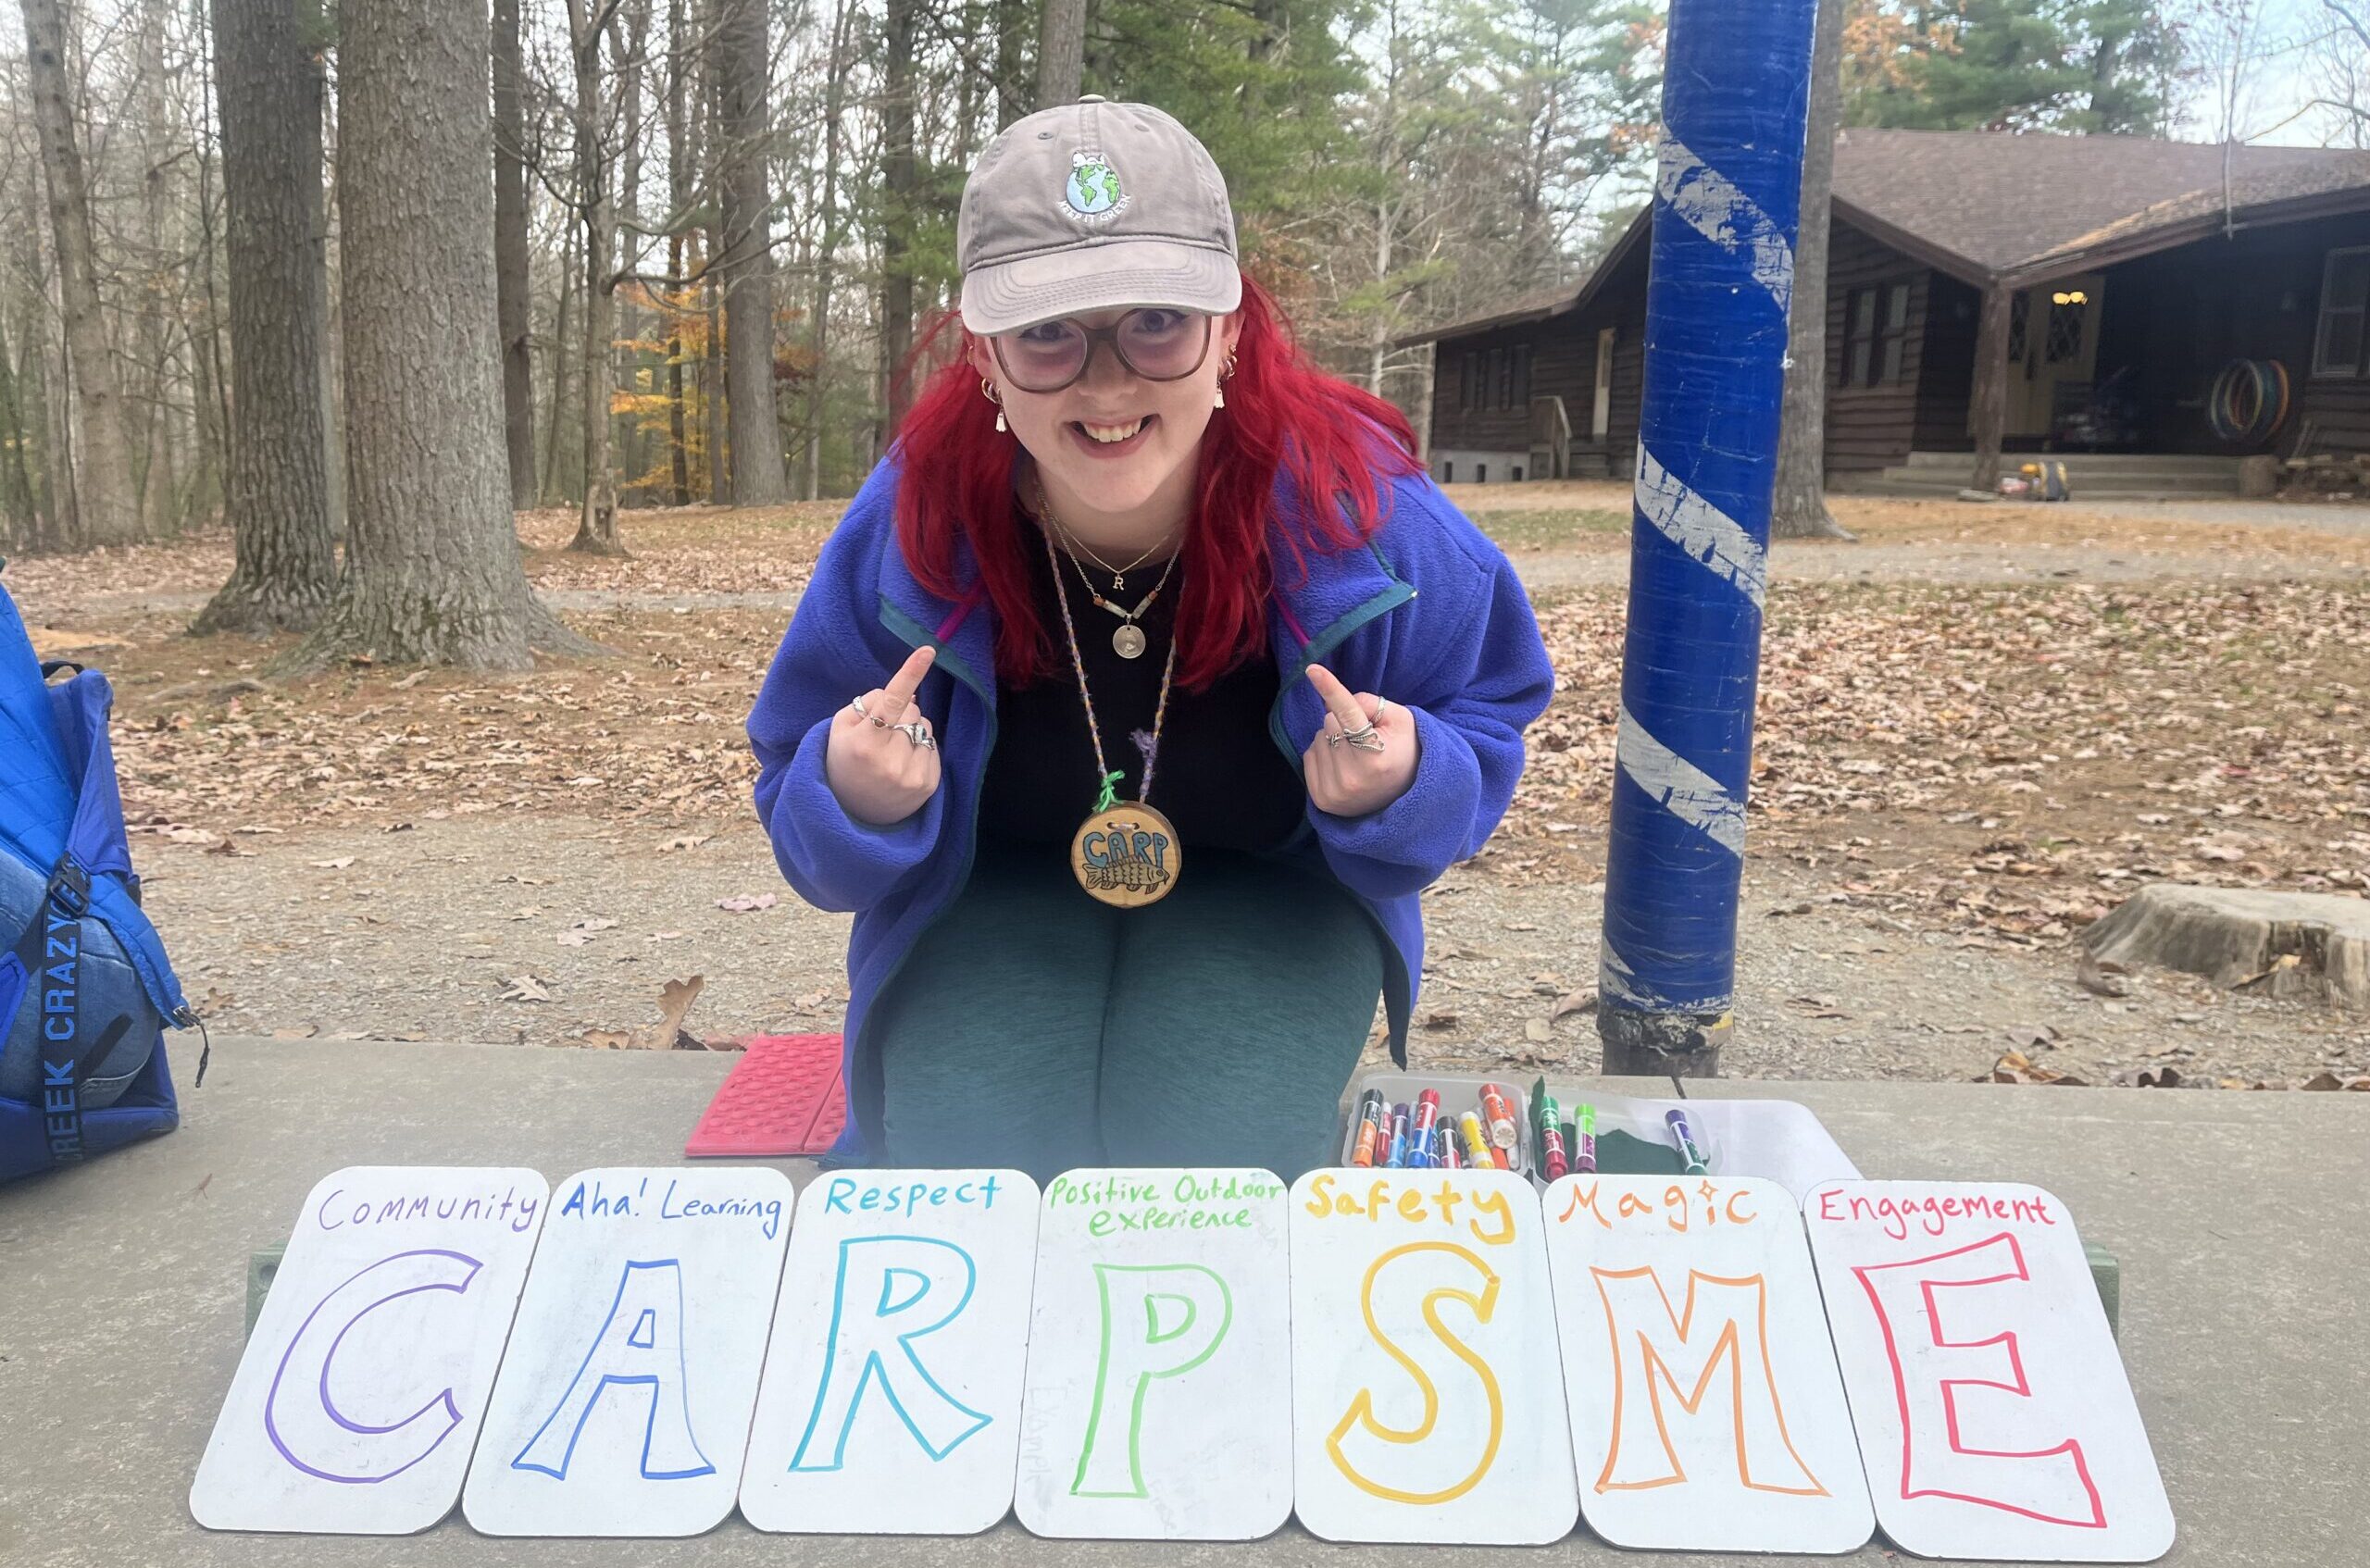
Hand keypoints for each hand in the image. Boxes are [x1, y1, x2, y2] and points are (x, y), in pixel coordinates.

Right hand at [825, 645, 942, 825]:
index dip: (910, 673)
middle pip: (911, 710)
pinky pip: (933, 745)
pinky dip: (920, 747)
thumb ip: (870, 703)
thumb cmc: (844, 759)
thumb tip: (910, 694)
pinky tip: (903, 763)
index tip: (928, 650)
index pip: (892, 701)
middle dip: (899, 714)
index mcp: (865, 743)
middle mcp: (891, 761)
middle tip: (880, 734)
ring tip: (891, 751)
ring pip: (925, 726)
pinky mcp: (929, 785)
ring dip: (911, 730)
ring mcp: (912, 775)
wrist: (853, 812)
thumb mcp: (841, 727)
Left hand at [1301, 663, 1418, 817]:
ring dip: (1333, 740)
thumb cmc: (1403, 750)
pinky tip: (1343, 767)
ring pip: (1317, 738)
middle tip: (1365, 740)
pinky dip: (1323, 754)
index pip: (1349, 714)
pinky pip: (1308, 756)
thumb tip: (1330, 702)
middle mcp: (1352, 776)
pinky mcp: (1321, 799)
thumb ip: (1369, 703)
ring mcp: (1334, 791)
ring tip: (1356, 756)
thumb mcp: (1400, 719)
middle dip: (1343, 722)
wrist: (1404, 795)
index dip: (1331, 689)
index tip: (1312, 669)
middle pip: (1329, 722)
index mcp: (1376, 755)